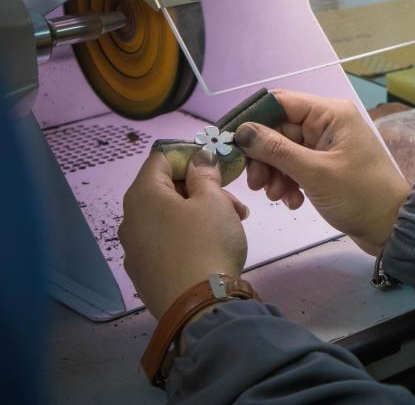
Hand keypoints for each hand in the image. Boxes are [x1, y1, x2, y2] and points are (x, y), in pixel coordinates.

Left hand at [120, 150, 249, 319]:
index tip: (217, 166)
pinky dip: (186, 237)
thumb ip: (205, 175)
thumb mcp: (214, 201)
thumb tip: (198, 158)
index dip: (190, 156)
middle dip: (200, 189)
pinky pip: (165, 242)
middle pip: (164, 190)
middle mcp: (130, 219)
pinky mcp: (143, 273)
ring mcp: (134, 249)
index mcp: (143, 195)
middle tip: (234, 202)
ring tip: (232, 226)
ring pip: (167, 218)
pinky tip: (211, 249)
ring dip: (198, 214)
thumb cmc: (207, 242)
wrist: (199, 307)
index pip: (161, 158)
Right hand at [237, 90, 411, 254]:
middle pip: (278, 129)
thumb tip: (241, 131)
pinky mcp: (326, 165)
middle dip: (263, 156)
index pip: (279, 102)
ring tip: (277, 196)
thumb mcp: (314, 172)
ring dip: (275, 173)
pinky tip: (293, 201)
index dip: (252, 120)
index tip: (230, 144)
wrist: (390, 227)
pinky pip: (296, 166)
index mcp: (331, 113)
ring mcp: (327, 145)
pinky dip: (289, 182)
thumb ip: (276, 150)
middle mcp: (328, 123)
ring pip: (284, 150)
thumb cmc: (359, 195)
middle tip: (255, 184)